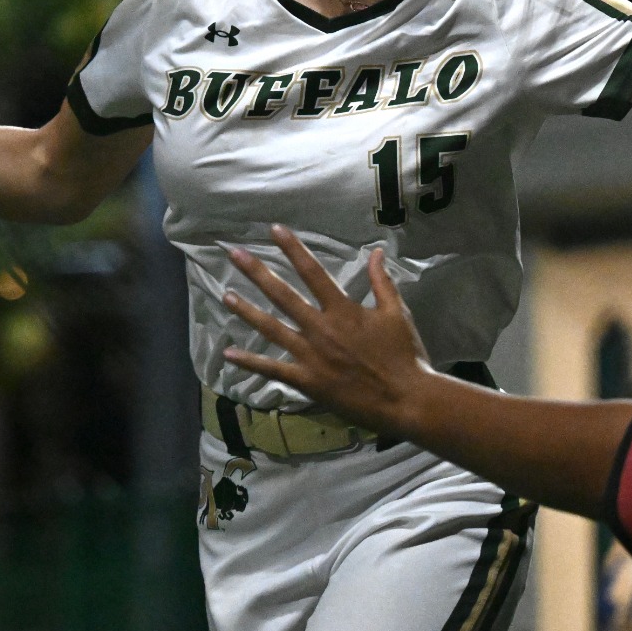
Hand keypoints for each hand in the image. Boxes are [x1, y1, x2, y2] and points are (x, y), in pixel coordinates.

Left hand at [220, 226, 434, 437]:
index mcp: (343, 310)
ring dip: (247, 311)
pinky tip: (229, 354)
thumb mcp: (397, 313)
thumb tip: (376, 251)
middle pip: (283, 295)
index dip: (293, 249)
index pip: (313, 272)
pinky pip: (273, 370)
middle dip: (257, 273)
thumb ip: (382, 281)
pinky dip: (250, 362)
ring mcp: (311, 356)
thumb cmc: (405, 356)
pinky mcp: (307, 382)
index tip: (275, 230)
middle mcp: (321, 329)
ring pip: (271, 329)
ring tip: (225, 296)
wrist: (406, 400)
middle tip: (234, 255)